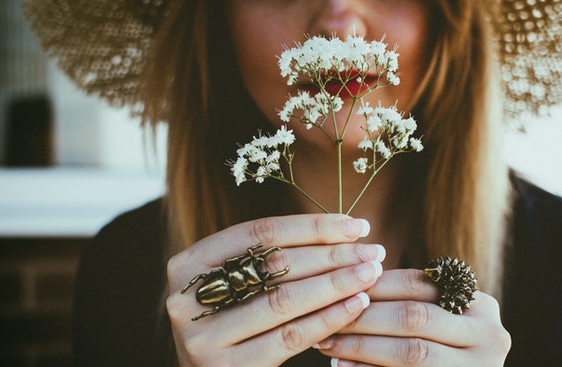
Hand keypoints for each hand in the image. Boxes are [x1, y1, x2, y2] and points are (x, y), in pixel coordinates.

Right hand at [165, 214, 385, 365]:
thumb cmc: (234, 323)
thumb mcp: (236, 285)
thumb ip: (269, 259)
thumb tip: (344, 231)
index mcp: (189, 264)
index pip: (260, 232)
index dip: (313, 226)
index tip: (355, 225)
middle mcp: (187, 297)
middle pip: (274, 264)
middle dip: (331, 254)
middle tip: (373, 250)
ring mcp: (203, 337)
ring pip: (284, 299)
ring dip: (336, 283)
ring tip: (370, 273)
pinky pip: (290, 337)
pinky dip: (328, 317)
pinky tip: (356, 305)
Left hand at [315, 269, 510, 365]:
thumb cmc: (443, 349)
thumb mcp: (441, 320)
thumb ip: (410, 301)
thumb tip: (351, 279)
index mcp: (480, 306)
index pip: (420, 284)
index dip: (377, 284)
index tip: (340, 284)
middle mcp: (489, 335)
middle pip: (415, 316)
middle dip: (365, 315)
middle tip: (328, 314)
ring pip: (411, 351)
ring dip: (362, 346)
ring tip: (328, 342)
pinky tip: (343, 366)